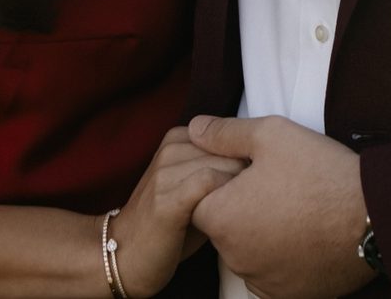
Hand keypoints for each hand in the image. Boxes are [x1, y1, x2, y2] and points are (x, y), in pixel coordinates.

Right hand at [112, 125, 248, 298]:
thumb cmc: (171, 226)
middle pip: (232, 150)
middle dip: (249, 176)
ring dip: (240, 190)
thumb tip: (263, 164)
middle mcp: (171, 150)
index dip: (249, 161)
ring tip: (240, 214)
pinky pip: (209, 183)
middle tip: (256, 203)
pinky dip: (225, 198)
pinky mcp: (166, 199)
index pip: (232, 136)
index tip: (259, 186)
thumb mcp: (196, 188)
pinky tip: (226, 218)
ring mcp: (166, 172)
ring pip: (225, 166)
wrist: (127, 255)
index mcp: (178, 139)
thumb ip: (222, 169)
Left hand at [188, 116, 374, 298]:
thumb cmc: (320, 172)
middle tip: (281, 188)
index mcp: (220, 217)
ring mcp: (261, 280)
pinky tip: (305, 236)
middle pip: (226, 226)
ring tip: (298, 210)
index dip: (226, 180)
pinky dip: (282, 258)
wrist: (374, 216)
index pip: (202, 197)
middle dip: (243, 208)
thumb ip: (226, 133)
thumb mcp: (270, 134)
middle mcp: (233, 257)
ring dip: (263, 234)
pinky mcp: (287, 296)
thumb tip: (195, 128)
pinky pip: (272, 274)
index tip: (256, 171)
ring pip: (249, 251)